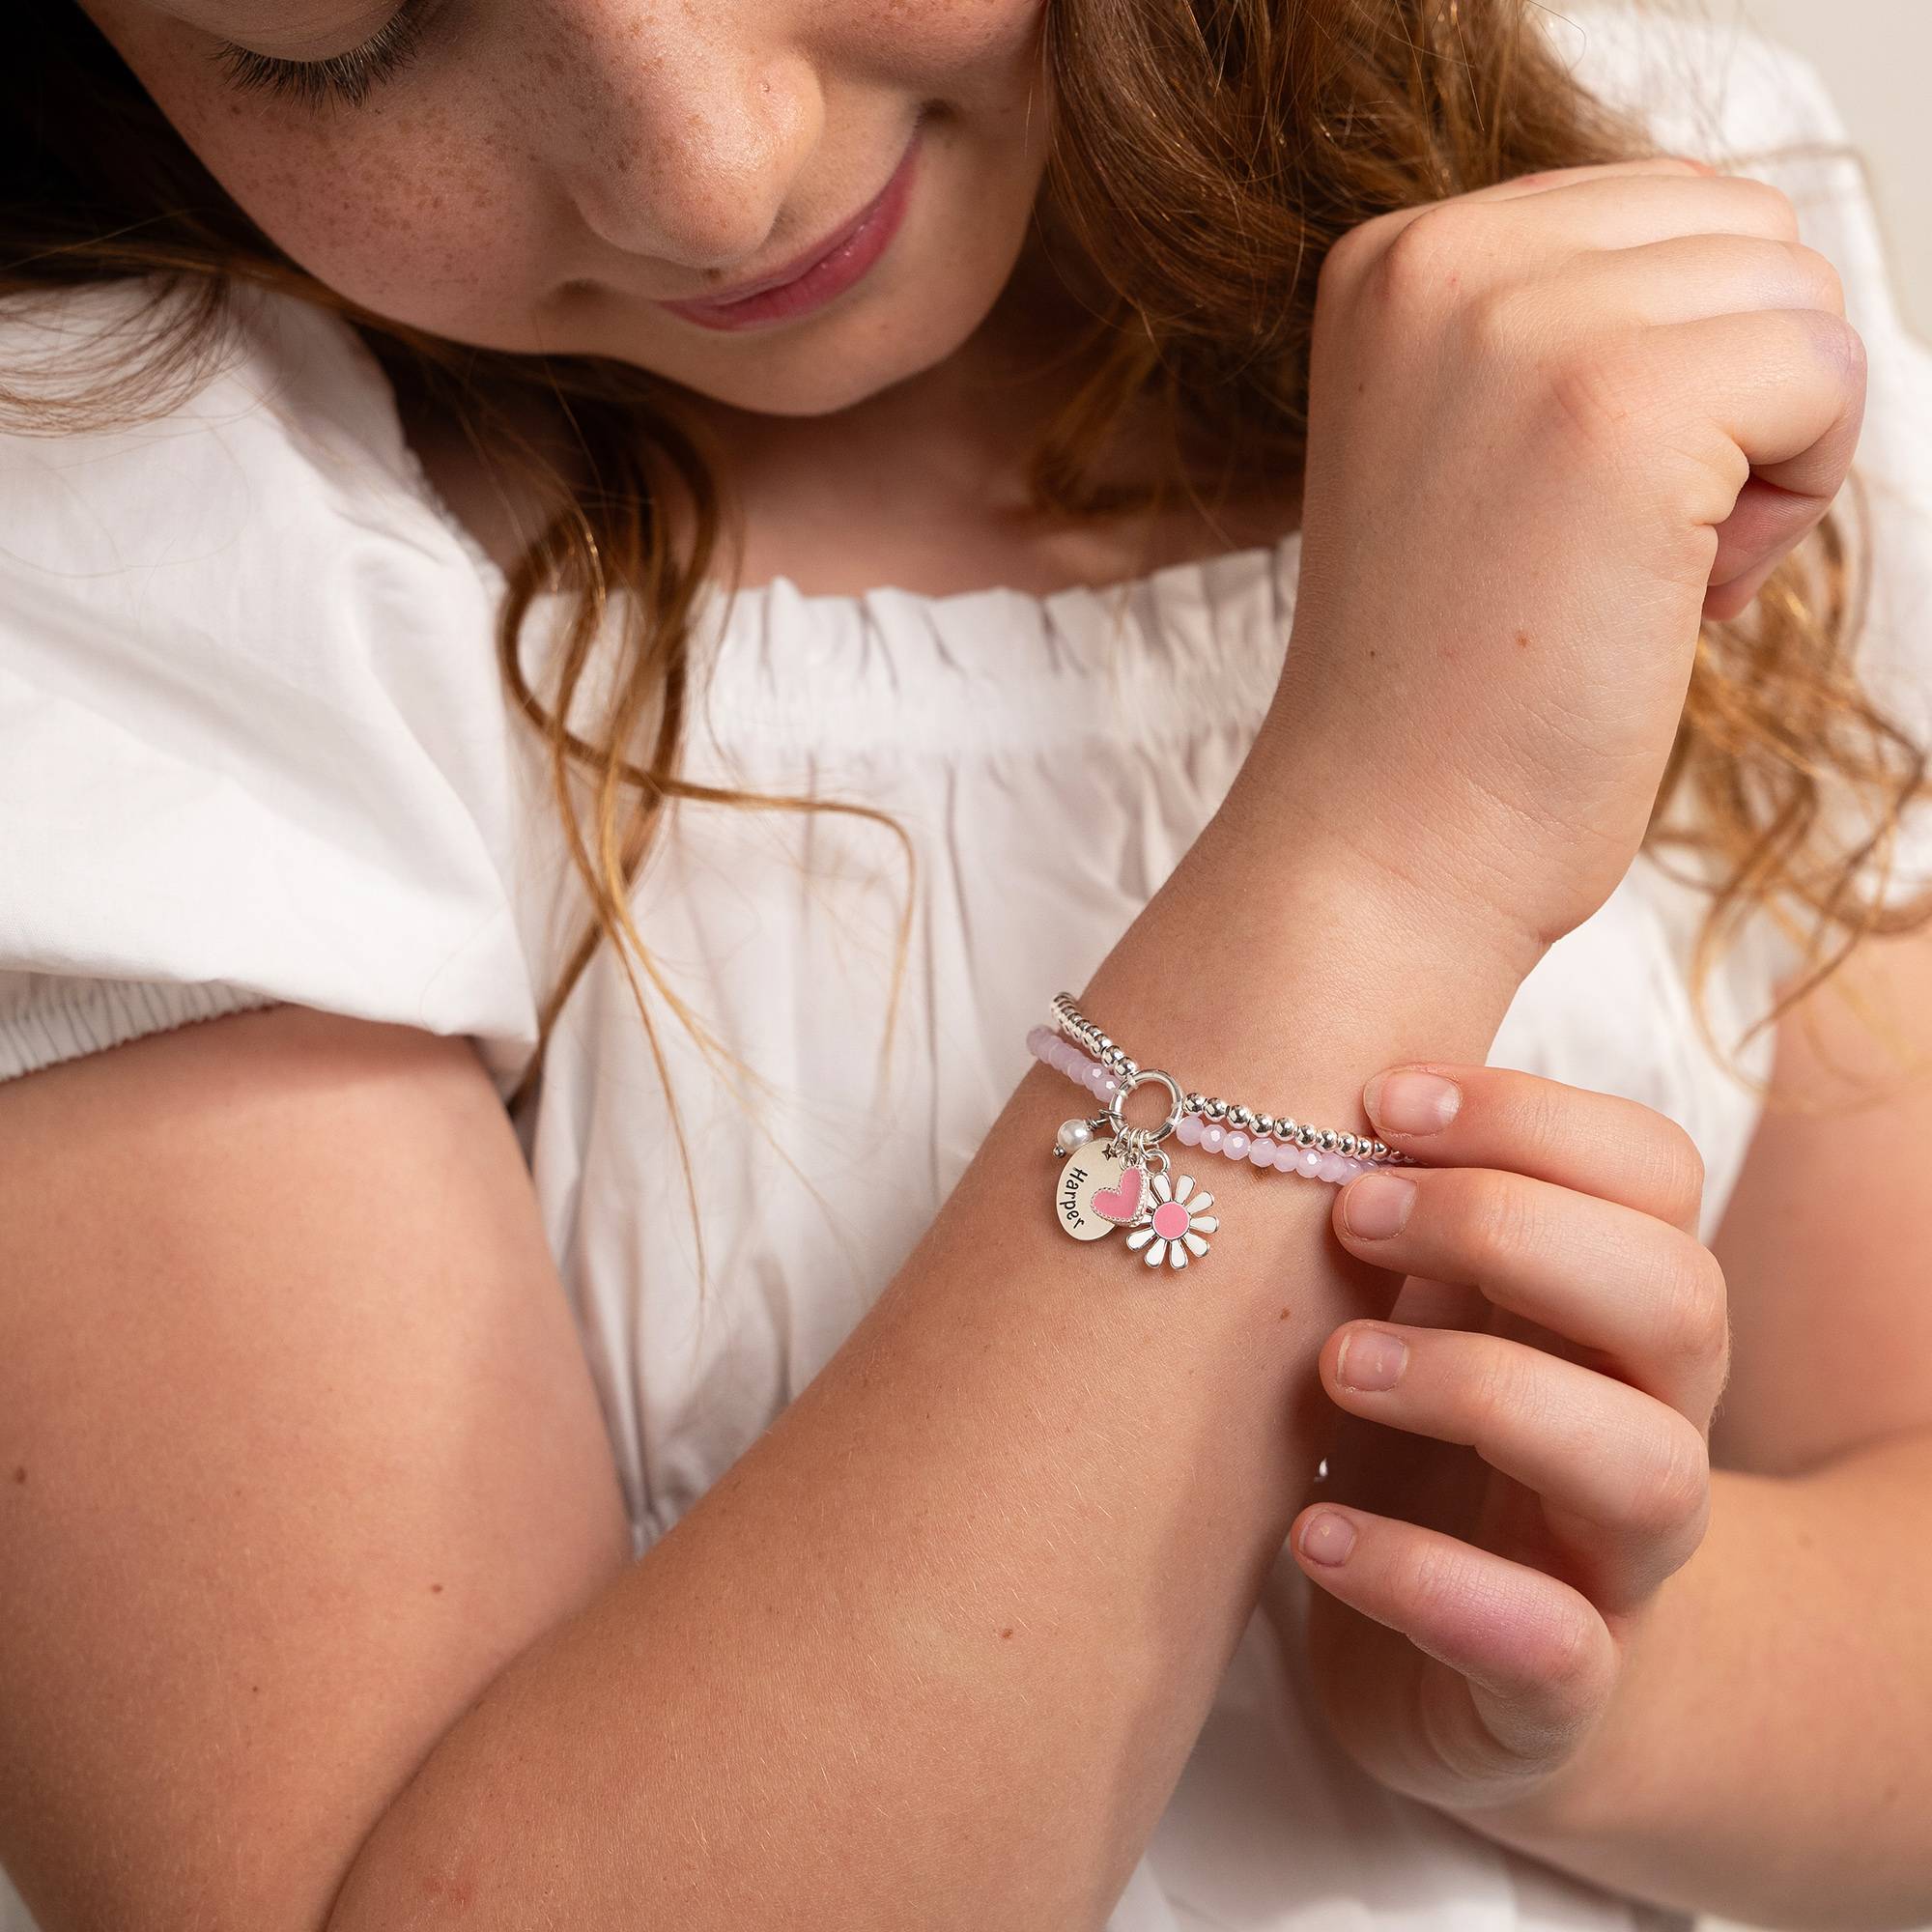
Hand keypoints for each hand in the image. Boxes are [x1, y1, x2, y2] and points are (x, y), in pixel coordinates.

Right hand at [1270, 156, 1865, 961]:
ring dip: (1767, 450)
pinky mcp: (1620, 405)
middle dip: (1732, 388)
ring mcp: (1522, 323)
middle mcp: (1439, 260)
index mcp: (1391, 260)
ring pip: (1799, 297)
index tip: (1560, 505)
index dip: (1666, 364)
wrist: (1388, 835)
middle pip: (1742, 232)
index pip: (1657, 210)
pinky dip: (1796, 502)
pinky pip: (1831, 376)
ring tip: (1637, 573)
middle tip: (1610, 544)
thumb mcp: (1464, 434)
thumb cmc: (1452, 671)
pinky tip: (1682, 597)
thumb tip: (1754, 261)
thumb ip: (1559, 316)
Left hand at [1284, 1064, 1726, 1814]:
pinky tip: (1314, 1538)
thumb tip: (1269, 1064)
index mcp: (1609, 1302)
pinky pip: (1551, 1646)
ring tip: (1334, 1368)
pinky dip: (1430, 1585)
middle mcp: (1647, 1417)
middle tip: (1347, 1215)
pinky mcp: (1561, 1687)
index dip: (1532, 1116)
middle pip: (1679, 1295)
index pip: (1654, 1169)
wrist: (1454, 1667)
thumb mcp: (1409, 1308)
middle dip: (1506, 1229)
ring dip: (1481, 1392)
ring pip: (1649, 1467)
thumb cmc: (1415, 1444)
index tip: (1381, 1100)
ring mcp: (1615, 1559)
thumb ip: (1395, 1204)